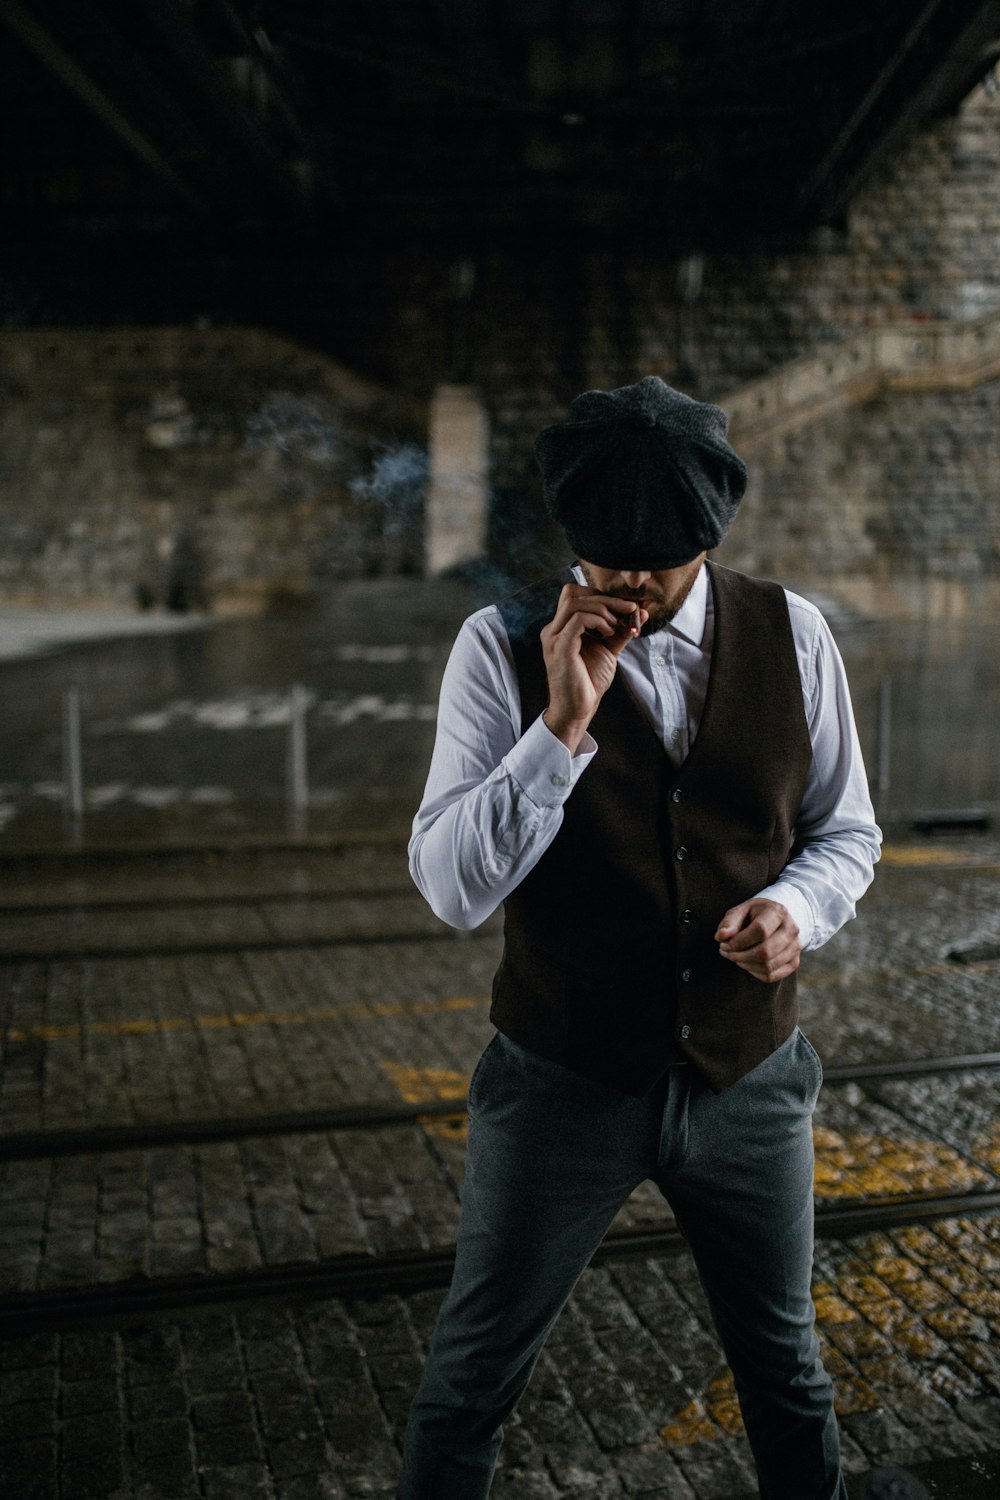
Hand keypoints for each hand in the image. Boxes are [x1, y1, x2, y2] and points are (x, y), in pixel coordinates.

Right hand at [540, 584, 645, 751]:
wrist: (578, 709)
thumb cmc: (588, 682)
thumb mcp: (608, 650)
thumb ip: (621, 630)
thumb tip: (642, 610)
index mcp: (561, 627)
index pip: (576, 595)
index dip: (601, 595)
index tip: (626, 606)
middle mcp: (553, 629)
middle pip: (574, 593)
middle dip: (606, 598)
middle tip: (630, 609)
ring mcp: (554, 637)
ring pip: (575, 602)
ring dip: (603, 609)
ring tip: (617, 625)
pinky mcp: (560, 647)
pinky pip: (578, 619)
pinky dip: (598, 620)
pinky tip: (608, 633)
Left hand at [715, 898, 801, 982]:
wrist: (775, 920)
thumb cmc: (753, 915)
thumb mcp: (740, 911)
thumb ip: (729, 923)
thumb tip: (720, 936)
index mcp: (778, 912)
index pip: (760, 931)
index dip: (739, 941)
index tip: (724, 944)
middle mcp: (791, 929)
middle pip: (765, 952)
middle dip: (740, 956)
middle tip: (726, 952)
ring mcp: (795, 947)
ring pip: (768, 966)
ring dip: (745, 965)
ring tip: (734, 956)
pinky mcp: (794, 962)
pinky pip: (771, 976)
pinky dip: (754, 972)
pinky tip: (746, 963)